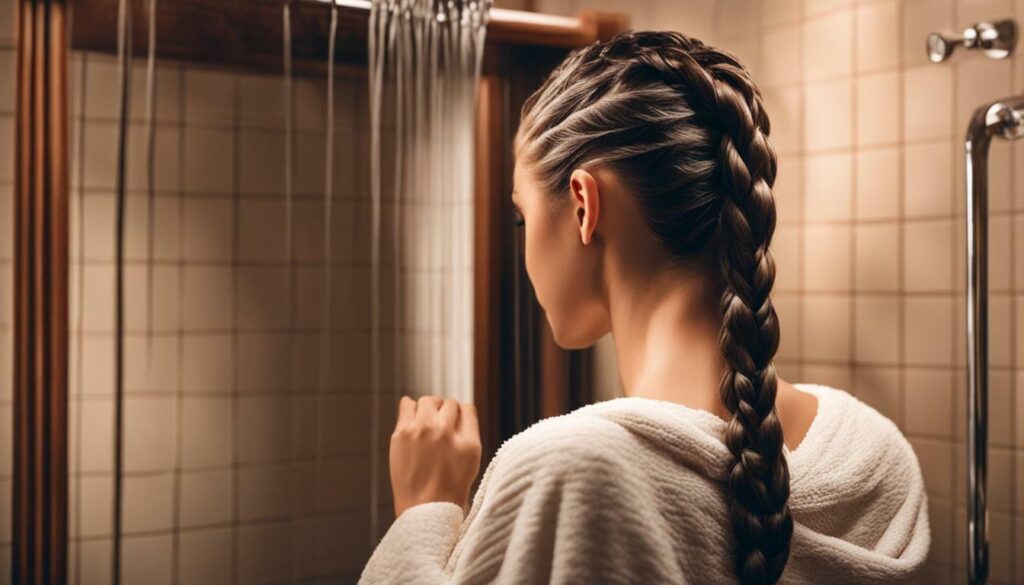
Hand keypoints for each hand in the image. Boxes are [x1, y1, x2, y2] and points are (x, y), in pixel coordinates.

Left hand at [390, 395, 481, 518]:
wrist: (423, 508)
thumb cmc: (449, 487)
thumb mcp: (472, 460)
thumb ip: (470, 431)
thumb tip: (461, 409)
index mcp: (468, 440)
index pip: (467, 408)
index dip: (462, 415)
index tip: (456, 424)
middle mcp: (445, 431)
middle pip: (448, 403)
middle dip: (447, 411)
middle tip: (442, 426)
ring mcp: (421, 431)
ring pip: (428, 400)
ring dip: (430, 407)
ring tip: (428, 421)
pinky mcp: (401, 434)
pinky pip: (406, 404)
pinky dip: (411, 407)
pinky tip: (413, 419)